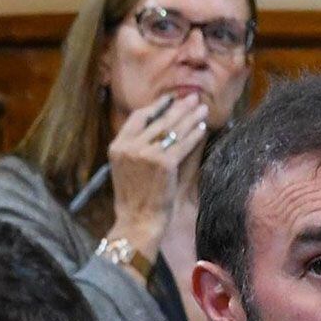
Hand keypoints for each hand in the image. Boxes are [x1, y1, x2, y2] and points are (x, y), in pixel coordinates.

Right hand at [105, 92, 210, 262]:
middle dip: (179, 107)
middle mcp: (130, 147)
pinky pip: (183, 144)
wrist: (138, 222)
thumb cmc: (134, 200)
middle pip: (159, 120)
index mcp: (117, 146)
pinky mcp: (163, 164)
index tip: (171, 100)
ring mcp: (146, 154)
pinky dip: (194, 135)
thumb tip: (155, 128)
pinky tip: (203, 128)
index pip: (138, 117)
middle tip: (193, 98)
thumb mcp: (125, 169)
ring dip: (190, 117)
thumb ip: (134, 148)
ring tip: (202, 109)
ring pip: (173, 130)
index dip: (156, 107)